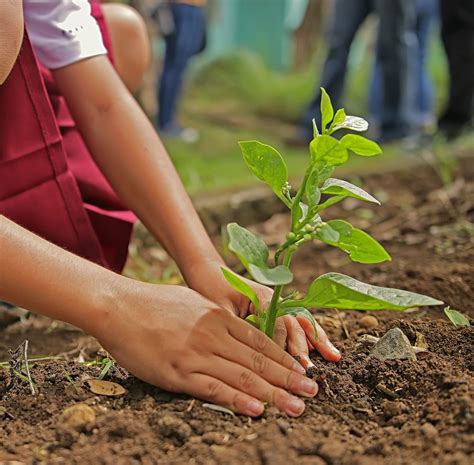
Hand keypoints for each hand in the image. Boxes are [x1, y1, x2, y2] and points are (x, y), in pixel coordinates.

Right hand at [93, 281, 318, 416]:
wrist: (118, 305)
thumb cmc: (154, 304)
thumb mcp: (192, 303)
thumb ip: (216, 319)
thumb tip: (233, 334)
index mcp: (218, 317)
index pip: (260, 341)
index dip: (284, 358)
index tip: (302, 371)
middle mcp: (213, 334)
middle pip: (258, 360)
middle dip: (288, 378)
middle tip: (312, 392)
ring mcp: (196, 353)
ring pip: (242, 376)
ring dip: (273, 393)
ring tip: (296, 407)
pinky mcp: (177, 371)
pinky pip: (212, 388)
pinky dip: (237, 400)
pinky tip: (256, 410)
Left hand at [185, 260, 341, 368]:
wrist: (209, 272)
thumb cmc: (210, 289)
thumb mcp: (220, 310)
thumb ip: (237, 328)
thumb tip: (248, 354)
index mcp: (262, 297)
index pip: (278, 324)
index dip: (281, 346)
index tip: (284, 367)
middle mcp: (274, 299)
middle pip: (294, 324)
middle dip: (303, 348)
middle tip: (309, 371)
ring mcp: (277, 303)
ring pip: (301, 322)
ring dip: (316, 340)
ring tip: (334, 357)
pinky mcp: (274, 309)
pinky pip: (296, 323)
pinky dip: (309, 335)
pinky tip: (321, 348)